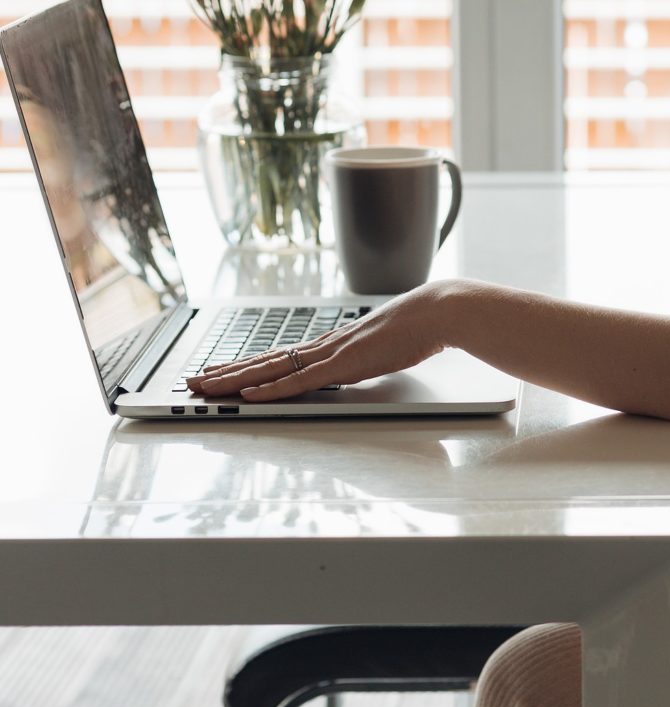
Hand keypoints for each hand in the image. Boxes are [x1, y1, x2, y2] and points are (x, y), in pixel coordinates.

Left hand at [185, 284, 448, 402]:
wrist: (437, 312)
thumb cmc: (419, 326)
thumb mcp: (386, 347)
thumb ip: (369, 356)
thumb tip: (366, 361)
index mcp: (334, 344)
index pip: (282, 356)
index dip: (250, 365)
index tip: (223, 371)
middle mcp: (325, 346)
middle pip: (266, 361)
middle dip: (227, 373)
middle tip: (194, 382)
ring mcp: (332, 354)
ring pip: (272, 369)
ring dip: (235, 380)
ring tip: (204, 388)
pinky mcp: (344, 365)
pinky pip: (299, 381)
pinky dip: (271, 389)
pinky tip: (248, 395)